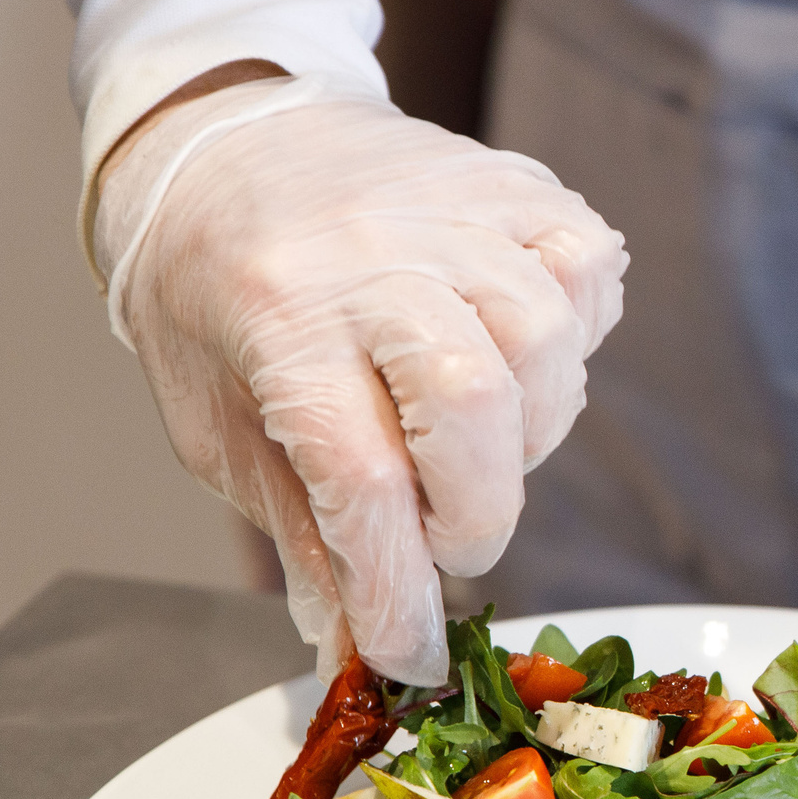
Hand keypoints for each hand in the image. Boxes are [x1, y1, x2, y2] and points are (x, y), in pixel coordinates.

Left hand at [96, 73, 626, 685]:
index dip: (397, 589)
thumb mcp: (217, 428)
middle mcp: (368, 254)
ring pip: (543, 339)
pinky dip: (572, 333)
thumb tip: (358, 648)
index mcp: (276, 317)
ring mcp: (449, 207)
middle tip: (445, 542)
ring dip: (526, 431)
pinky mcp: (511, 182)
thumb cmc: (211, 295)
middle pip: (470, 403)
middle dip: (474, 515)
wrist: (220, 143)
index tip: (409, 655)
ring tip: (474, 445)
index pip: (360, 477)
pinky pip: (586, 266)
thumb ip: (300, 532)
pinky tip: (519, 358)